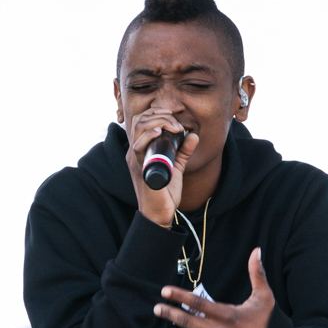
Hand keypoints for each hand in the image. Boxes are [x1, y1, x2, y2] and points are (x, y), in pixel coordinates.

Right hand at [126, 107, 198, 227]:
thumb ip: (183, 151)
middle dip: (160, 114)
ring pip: (139, 127)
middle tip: (177, 123)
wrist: (159, 214)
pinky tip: (161, 131)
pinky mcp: (139, 168)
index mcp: (140, 149)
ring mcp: (135, 159)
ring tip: (175, 127)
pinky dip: (149, 134)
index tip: (174, 116)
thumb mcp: (176, 166)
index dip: (156, 112)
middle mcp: (134, 152)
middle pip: (140, 119)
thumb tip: (193, 135)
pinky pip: (139, 146)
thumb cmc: (165, 193)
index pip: (141, 120)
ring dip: (159, 121)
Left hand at [153, 248, 274, 327]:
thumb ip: (257, 274)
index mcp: (229, 316)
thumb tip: (256, 250)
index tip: (165, 291)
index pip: (199, 304)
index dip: (180, 297)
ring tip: (207, 319)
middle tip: (156, 307)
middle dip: (171, 313)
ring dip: (198, 325)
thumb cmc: (270, 322)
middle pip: (189, 322)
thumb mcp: (265, 297)